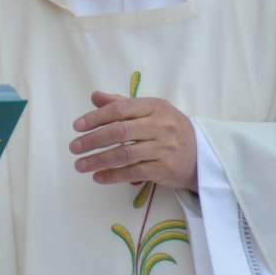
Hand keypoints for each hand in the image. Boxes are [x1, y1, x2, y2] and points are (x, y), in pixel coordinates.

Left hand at [70, 91, 196, 190]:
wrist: (202, 155)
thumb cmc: (169, 130)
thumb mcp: (150, 112)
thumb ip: (122, 104)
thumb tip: (95, 96)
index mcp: (155, 107)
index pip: (120, 109)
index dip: (96, 117)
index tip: (77, 126)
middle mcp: (161, 126)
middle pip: (120, 131)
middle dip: (93, 140)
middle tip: (73, 147)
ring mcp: (165, 148)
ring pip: (125, 153)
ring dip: (98, 160)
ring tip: (80, 165)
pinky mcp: (165, 169)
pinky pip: (134, 172)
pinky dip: (113, 175)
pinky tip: (98, 177)